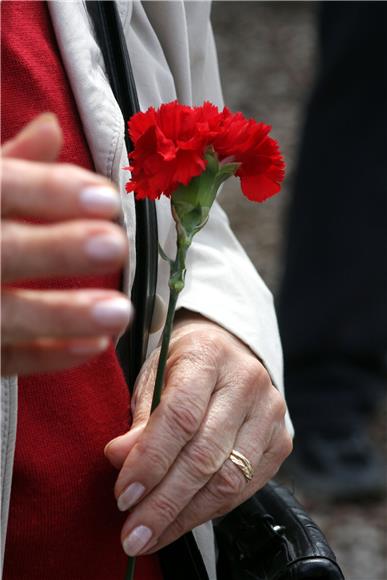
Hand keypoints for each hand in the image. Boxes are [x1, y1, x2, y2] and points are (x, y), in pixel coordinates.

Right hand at [1, 113, 131, 375]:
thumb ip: (7, 165)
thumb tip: (51, 128)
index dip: (48, 192)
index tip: (106, 197)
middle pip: (0, 252)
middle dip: (56, 249)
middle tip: (114, 244)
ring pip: (3, 316)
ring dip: (61, 314)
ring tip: (121, 311)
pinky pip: (4, 361)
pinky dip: (48, 356)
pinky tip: (95, 345)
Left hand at [105, 312, 291, 556]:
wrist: (227, 355)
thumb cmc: (181, 365)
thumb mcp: (152, 377)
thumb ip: (140, 419)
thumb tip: (119, 459)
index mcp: (208, 355)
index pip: (181, 415)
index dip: (151, 460)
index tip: (123, 496)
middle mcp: (247, 381)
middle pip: (205, 454)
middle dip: (164, 502)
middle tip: (132, 535)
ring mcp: (270, 412)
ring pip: (228, 478)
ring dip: (185, 516)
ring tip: (150, 536)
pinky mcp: (281, 440)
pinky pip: (245, 488)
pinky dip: (208, 511)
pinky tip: (180, 522)